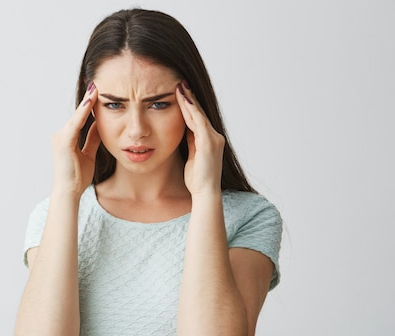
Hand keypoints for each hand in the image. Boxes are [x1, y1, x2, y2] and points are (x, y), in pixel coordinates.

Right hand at [51, 82, 101, 195]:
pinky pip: (76, 123)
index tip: (97, 92)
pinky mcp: (64, 141)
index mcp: (67, 138)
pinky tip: (91, 101)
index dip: (89, 106)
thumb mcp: (88, 154)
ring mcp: (61, 136)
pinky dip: (84, 112)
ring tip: (96, 87)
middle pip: (78, 114)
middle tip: (97, 83)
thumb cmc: (77, 177)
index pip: (81, 118)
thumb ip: (92, 139)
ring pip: (77, 116)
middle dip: (88, 99)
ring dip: (87, 101)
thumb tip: (99, 126)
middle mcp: (61, 134)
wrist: (68, 191)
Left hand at [176, 81, 225, 195]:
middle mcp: (214, 136)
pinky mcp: (208, 142)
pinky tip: (184, 100)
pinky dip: (191, 110)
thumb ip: (191, 143)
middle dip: (190, 97)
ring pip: (199, 114)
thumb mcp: (192, 156)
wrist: (205, 193)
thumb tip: (184, 131)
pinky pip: (199, 122)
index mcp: (209, 140)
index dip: (190, 105)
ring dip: (189, 100)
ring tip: (180, 86)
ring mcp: (213, 139)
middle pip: (199, 113)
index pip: (198, 118)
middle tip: (181, 82)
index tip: (181, 92)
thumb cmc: (197, 179)